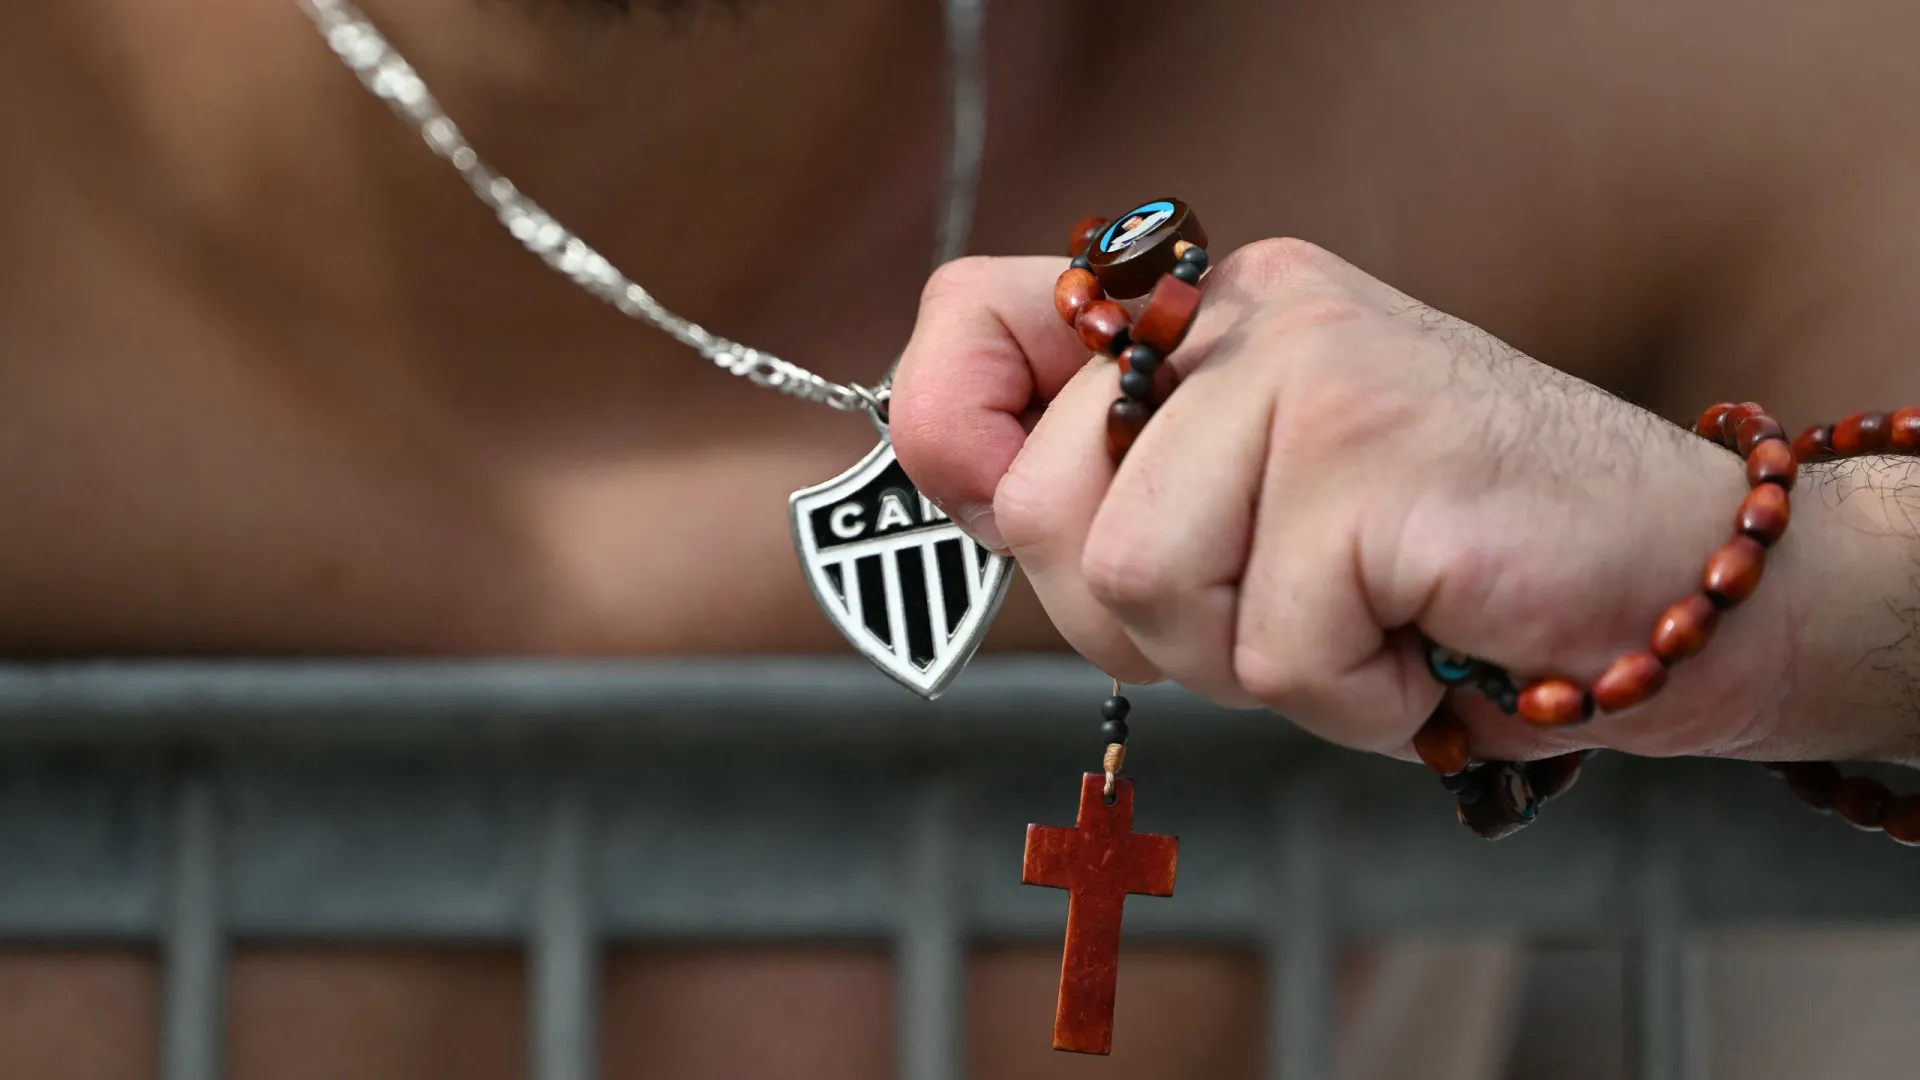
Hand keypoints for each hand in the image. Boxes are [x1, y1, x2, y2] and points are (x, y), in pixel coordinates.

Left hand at [890, 239, 1903, 764]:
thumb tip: (960, 490)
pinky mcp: (1380, 460)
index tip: (994, 503)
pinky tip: (1429, 646)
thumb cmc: (1451, 575)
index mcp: (1211, 314)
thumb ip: (1122, 488)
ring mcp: (1320, 376)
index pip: (976, 315)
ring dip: (1247, 660)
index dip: (946, 428)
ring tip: (1366, 625)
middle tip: (1281, 616)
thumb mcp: (1256, 515)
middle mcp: (1254, 318)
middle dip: (1145, 623)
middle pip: (1050, 506)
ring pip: (1138, 579)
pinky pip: (1270, 649)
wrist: (1684, 590)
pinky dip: (1350, 699)